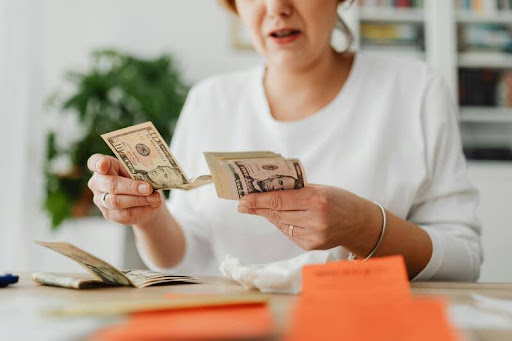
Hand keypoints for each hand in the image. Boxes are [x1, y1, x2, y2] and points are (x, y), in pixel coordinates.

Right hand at [87, 154, 162, 225]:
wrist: (141, 199)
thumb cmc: (136, 178)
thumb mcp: (136, 170)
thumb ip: (138, 171)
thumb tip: (150, 178)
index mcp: (103, 165)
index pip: (95, 162)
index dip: (98, 163)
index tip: (104, 164)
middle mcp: (97, 183)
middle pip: (111, 185)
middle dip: (132, 187)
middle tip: (149, 188)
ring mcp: (101, 200)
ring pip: (117, 202)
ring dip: (139, 200)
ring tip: (155, 198)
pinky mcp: (109, 215)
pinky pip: (125, 213)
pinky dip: (142, 209)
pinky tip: (153, 205)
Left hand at [237, 184, 379, 251]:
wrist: (360, 223)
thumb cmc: (340, 200)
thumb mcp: (320, 188)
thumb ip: (296, 191)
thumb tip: (267, 191)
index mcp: (317, 199)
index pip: (279, 200)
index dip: (258, 199)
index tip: (243, 198)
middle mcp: (315, 219)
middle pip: (277, 213)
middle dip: (258, 207)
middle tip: (243, 203)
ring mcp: (313, 235)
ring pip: (281, 223)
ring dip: (268, 215)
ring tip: (256, 208)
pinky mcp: (311, 245)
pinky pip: (289, 232)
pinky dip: (282, 224)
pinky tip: (278, 217)